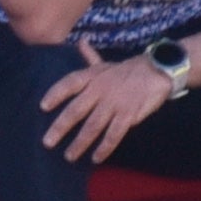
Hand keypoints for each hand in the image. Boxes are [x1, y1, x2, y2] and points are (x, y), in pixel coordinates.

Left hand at [39, 38, 174, 161]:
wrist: (158, 71)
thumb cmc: (126, 70)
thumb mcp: (106, 64)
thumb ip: (90, 58)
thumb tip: (80, 42)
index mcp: (92, 77)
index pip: (69, 83)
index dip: (55, 94)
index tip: (42, 107)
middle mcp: (100, 89)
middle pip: (76, 110)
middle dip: (60, 127)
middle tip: (47, 143)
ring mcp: (114, 103)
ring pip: (93, 126)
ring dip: (80, 143)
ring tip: (69, 156)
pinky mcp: (128, 114)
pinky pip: (114, 134)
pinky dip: (104, 148)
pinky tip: (96, 158)